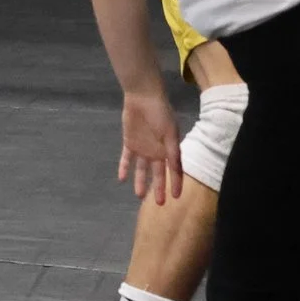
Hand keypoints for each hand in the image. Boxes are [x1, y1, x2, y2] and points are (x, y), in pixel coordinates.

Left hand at [117, 90, 183, 205]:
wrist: (142, 97)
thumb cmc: (160, 114)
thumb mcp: (170, 133)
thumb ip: (172, 152)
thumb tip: (177, 171)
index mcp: (170, 149)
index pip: (174, 170)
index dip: (176, 183)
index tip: (176, 197)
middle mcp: (157, 151)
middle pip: (158, 173)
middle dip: (159, 188)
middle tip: (160, 204)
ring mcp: (143, 147)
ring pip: (142, 169)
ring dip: (141, 181)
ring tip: (139, 196)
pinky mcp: (130, 142)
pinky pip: (127, 158)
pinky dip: (124, 168)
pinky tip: (122, 179)